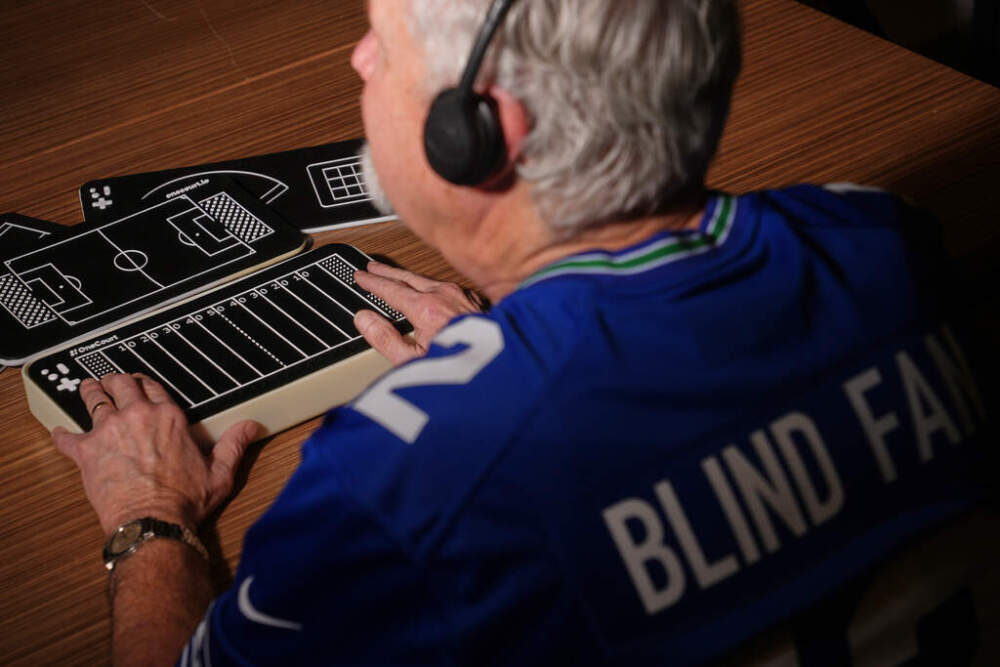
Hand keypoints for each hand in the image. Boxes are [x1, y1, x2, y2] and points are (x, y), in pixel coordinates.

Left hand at [52, 373, 258, 534]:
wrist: (152, 523)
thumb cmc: (184, 501)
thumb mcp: (219, 472)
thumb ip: (233, 445)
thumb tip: (250, 427)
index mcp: (168, 416)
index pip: (153, 386)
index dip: (145, 383)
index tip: (141, 384)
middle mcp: (137, 416)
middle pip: (120, 384)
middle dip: (115, 380)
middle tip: (111, 381)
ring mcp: (108, 431)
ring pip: (93, 399)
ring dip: (89, 392)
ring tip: (87, 389)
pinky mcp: (86, 452)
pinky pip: (66, 437)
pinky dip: (62, 434)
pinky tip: (60, 433)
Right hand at [354, 261, 484, 364]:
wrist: (502, 369)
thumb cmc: (461, 368)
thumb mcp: (413, 363)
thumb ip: (385, 339)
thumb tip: (364, 319)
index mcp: (426, 308)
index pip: (391, 289)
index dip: (372, 282)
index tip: (360, 277)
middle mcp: (446, 295)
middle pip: (409, 277)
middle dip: (388, 272)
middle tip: (372, 268)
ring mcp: (463, 296)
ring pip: (429, 281)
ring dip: (410, 278)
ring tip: (397, 277)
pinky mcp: (476, 302)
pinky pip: (448, 288)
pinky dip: (432, 287)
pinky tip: (430, 292)